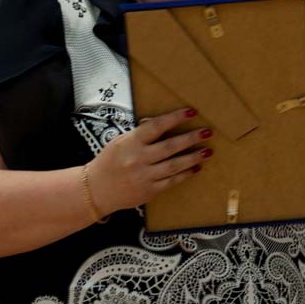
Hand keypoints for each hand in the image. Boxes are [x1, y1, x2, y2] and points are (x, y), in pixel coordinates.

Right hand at [90, 107, 213, 212]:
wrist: (96, 189)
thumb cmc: (110, 161)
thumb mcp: (121, 141)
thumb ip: (141, 133)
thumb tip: (163, 122)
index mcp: (131, 142)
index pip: (156, 126)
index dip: (175, 118)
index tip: (191, 112)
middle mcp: (138, 159)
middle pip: (170, 146)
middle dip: (191, 138)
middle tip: (207, 132)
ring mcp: (144, 176)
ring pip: (174, 165)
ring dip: (193, 157)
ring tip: (207, 151)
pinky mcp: (149, 191)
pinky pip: (172, 181)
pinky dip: (185, 174)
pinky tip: (196, 168)